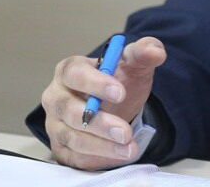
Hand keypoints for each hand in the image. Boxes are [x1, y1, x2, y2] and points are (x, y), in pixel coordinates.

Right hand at [41, 36, 166, 169]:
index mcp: (69, 70)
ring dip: (101, 146)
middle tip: (125, 132)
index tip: (120, 93)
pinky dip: (95, 159)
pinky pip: (73, 156)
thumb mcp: (134, 64)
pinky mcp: (60, 146)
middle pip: (69, 110)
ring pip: (71, 137)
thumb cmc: (119, 80)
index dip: (95, 84)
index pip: (75, 74)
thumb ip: (144, 52)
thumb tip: (155, 51)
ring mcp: (55, 123)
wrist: (117, 104)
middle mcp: (56, 97)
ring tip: (129, 148)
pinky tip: (117, 157)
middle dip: (99, 123)